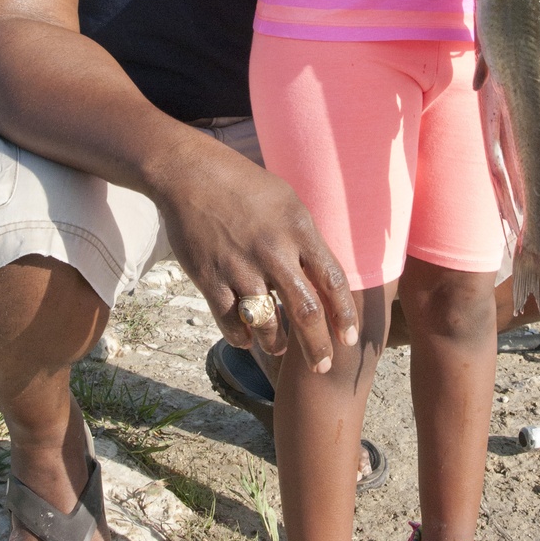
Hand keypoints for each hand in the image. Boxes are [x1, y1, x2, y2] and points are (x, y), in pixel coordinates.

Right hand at [155, 136, 358, 372]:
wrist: (190, 173)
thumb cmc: (243, 184)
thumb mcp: (287, 200)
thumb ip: (305, 237)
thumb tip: (321, 273)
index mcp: (298, 229)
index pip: (332, 281)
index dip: (344, 315)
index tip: (349, 338)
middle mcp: (273, 251)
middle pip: (306, 312)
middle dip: (318, 347)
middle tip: (322, 367)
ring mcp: (240, 266)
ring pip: (267, 324)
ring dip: (276, 343)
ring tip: (279, 348)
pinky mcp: (210, 277)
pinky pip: (230, 321)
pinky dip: (241, 336)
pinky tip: (246, 337)